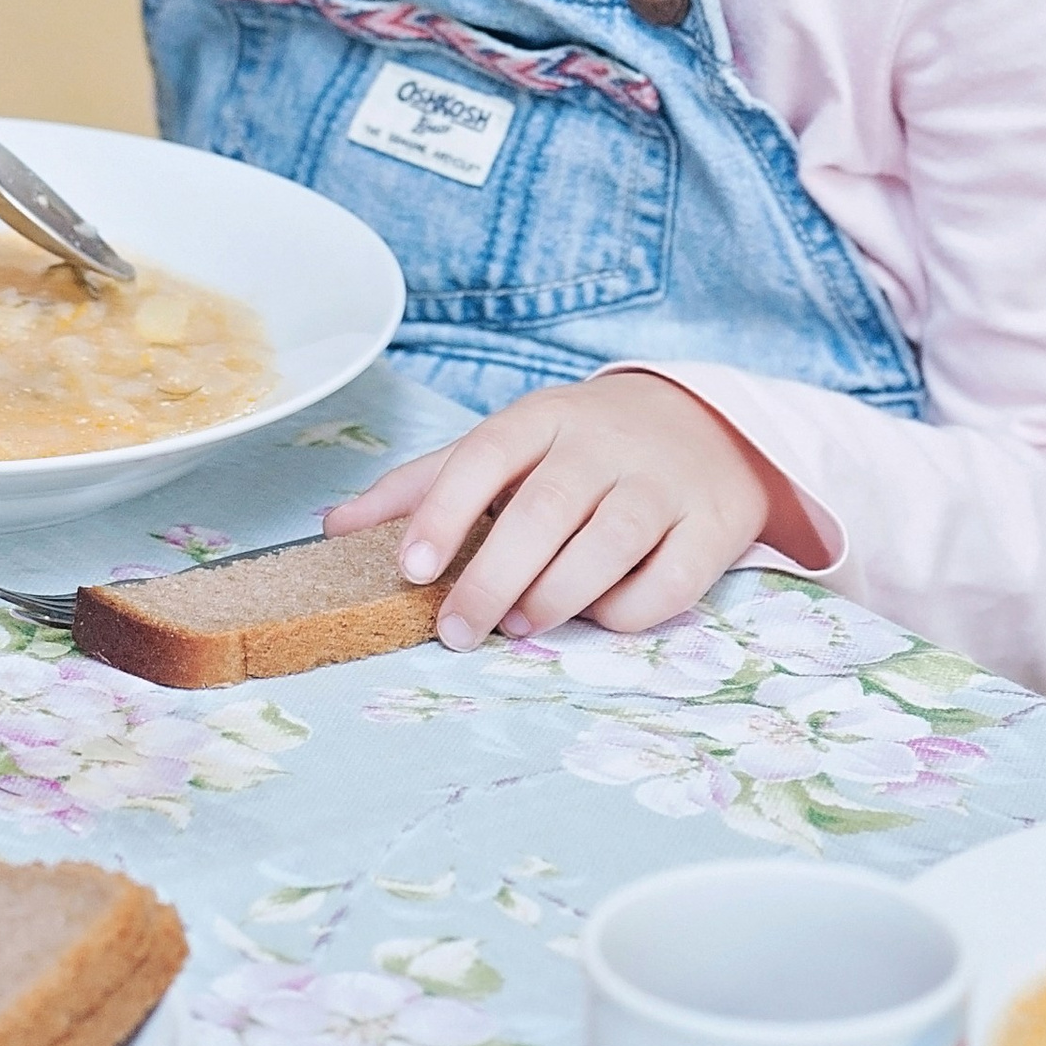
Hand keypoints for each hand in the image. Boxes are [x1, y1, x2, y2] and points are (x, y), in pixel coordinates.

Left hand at [327, 375, 772, 648]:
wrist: (709, 425)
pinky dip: (627, 611)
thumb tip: (333, 529)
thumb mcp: (506, 448)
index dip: (444, 508)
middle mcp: (605, 443)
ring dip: (555, 595)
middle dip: (494, 577)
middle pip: (545, 509)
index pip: (487, 452)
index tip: (412, 566)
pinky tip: (596, 615)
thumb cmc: (582, 449)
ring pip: (609, 544)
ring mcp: (663, 483)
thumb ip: (424, 487)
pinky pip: (668, 582)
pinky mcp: (712, 527)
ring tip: (518, 623)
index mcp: (545, 417)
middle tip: (457, 629)